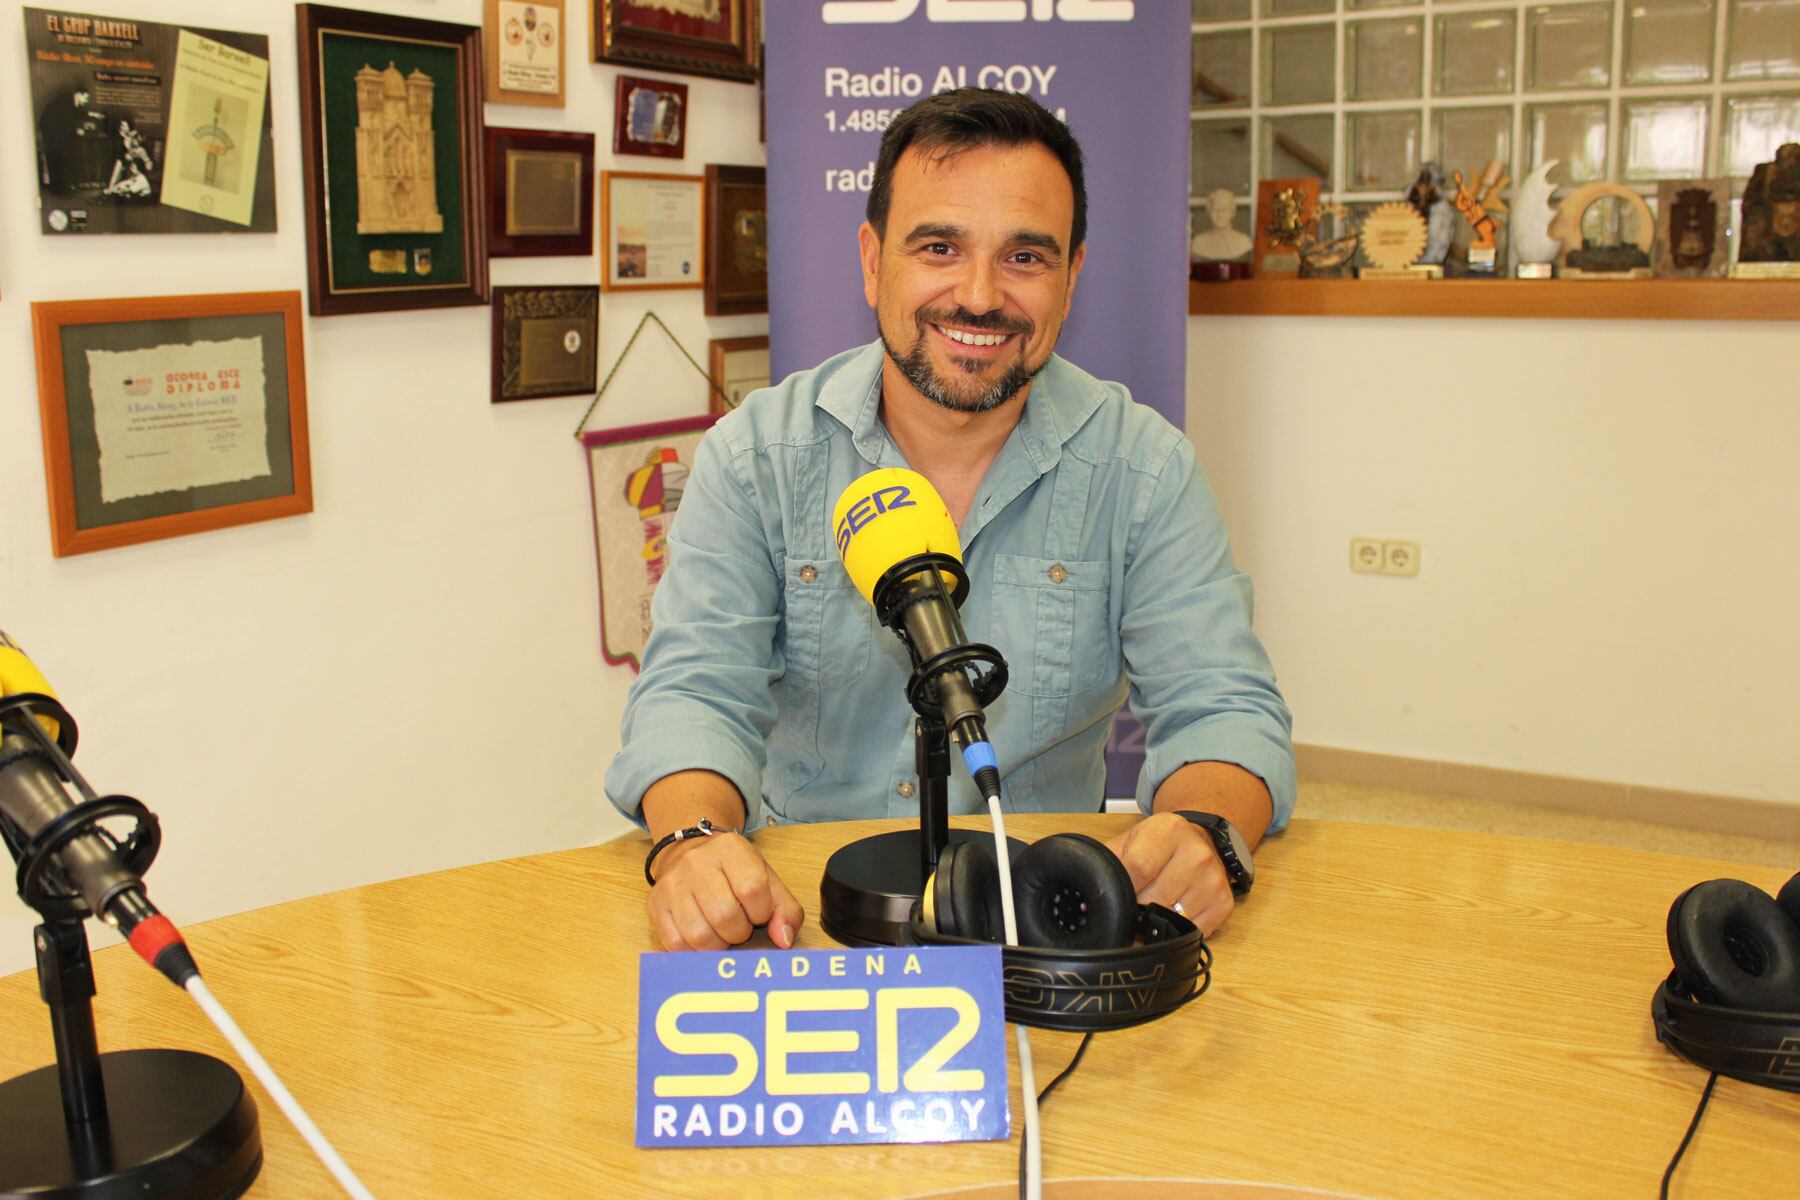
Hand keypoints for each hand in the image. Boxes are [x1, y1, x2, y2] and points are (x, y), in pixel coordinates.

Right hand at [646, 832, 804, 950]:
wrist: (690, 855)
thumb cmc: (734, 873)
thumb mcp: (767, 880)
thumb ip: (785, 910)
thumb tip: (783, 940)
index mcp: (730, 849)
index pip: (753, 890)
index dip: (761, 912)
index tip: (758, 913)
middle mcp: (697, 863)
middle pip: (725, 917)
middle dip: (739, 932)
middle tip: (739, 925)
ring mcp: (672, 885)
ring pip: (700, 936)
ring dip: (718, 944)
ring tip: (721, 931)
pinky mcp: (655, 906)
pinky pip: (676, 945)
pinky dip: (695, 950)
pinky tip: (703, 936)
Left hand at [1105, 813, 1234, 936]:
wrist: (1200, 839)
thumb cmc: (1159, 843)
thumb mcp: (1131, 840)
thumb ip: (1108, 862)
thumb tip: (1083, 894)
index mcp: (1169, 830)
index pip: (1139, 868)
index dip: (1122, 888)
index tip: (1114, 896)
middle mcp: (1197, 853)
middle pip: (1154, 899)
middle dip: (1136, 908)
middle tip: (1133, 903)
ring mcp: (1213, 880)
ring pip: (1172, 919)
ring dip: (1157, 921)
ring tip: (1153, 904)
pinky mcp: (1224, 904)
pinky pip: (1192, 930)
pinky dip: (1177, 928)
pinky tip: (1174, 910)